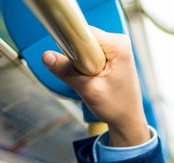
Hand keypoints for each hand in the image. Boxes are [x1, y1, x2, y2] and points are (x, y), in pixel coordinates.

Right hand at [42, 28, 150, 146]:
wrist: (127, 120)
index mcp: (118, 45)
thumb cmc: (116, 107)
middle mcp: (119, 42)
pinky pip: (89, 52)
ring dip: (81, 63)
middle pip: (83, 37)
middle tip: (86, 76)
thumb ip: (66, 71)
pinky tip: (93, 77)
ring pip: (84, 46)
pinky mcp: (111, 55)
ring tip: (92, 79)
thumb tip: (46, 56)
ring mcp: (116, 48)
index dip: (71, 44)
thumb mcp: (88, 90)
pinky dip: (85, 65)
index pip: (84, 31)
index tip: (70, 60)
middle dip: (77, 56)